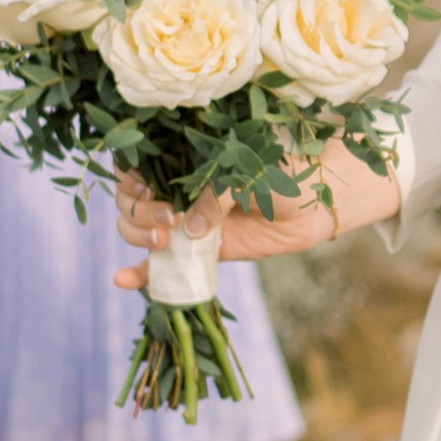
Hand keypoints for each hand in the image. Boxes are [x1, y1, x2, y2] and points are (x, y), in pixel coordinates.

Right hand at [111, 155, 399, 283]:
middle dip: (139, 212)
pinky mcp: (198, 253)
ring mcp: (185, 223)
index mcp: (184, 160)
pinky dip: (141, 274)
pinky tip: (122, 279)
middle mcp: (178, 190)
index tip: (145, 186)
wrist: (317, 202)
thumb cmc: (284, 174)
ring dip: (139, 237)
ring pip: (137, 231)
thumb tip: (189, 229)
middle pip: (130, 202)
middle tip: (169, 219)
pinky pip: (161, 266)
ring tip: (164, 241)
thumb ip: (217, 196)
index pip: (135, 165)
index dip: (128, 177)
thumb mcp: (248, 174)